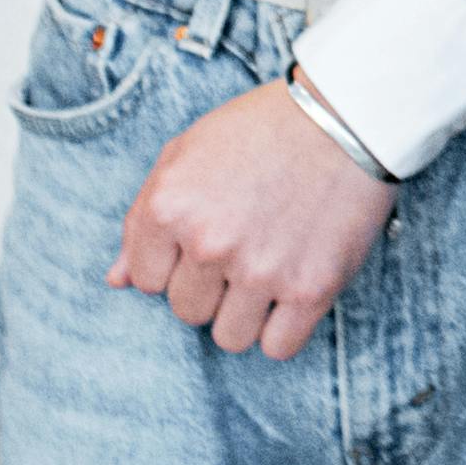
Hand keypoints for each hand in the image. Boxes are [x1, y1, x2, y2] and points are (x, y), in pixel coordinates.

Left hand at [113, 71, 393, 359]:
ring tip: (268, 270)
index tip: (206, 237)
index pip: (147, 281)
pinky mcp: (310, 288)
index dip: (176, 262)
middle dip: (210, 286)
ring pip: (229, 337)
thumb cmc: (262, 129)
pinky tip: (293, 292)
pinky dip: (283, 329)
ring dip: (245, 312)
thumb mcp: (188, 153)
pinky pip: (278, 348)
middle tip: (244, 247)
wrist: (347, 116)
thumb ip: (144, 217)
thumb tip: (118, 281)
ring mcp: (260, 270)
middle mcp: (208, 244)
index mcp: (170, 207)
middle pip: (187, 311)